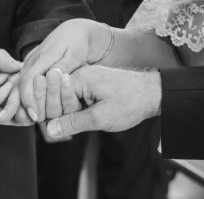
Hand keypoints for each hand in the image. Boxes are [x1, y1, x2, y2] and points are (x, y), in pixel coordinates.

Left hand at [0, 37, 21, 121]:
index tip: (29, 77)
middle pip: (9, 90)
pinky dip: (8, 119)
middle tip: (17, 88)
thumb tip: (20, 66)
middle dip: (16, 91)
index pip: (10, 74)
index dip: (20, 77)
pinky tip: (22, 119)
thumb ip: (1, 57)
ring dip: (15, 104)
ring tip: (23, 105)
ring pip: (4, 103)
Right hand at [15, 19, 111, 121]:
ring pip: (19, 84)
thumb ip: (65, 65)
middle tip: (30, 121)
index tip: (35, 115)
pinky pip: (24, 81)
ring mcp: (30, 62)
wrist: (74, 31)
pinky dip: (25, 95)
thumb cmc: (78, 44)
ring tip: (30, 118)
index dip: (29, 99)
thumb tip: (53, 75)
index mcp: (42, 56)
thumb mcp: (76, 54)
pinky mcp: (32, 65)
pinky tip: (31, 109)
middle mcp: (32, 59)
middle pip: (20, 84)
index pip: (29, 79)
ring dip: (22, 101)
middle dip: (22, 104)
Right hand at [44, 66, 160, 139]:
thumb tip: (49, 129)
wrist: (154, 93)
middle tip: (81, 119)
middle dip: (61, 112)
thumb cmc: (131, 103)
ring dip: (71, 112)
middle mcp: (80, 75)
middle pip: (56, 97)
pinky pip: (75, 98)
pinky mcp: (91, 86)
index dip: (55, 113)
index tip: (64, 123)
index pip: (52, 95)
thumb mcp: (101, 117)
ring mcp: (86, 79)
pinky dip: (78, 109)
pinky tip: (87, 116)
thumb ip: (73, 123)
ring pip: (66, 99)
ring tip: (89, 116)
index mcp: (80, 77)